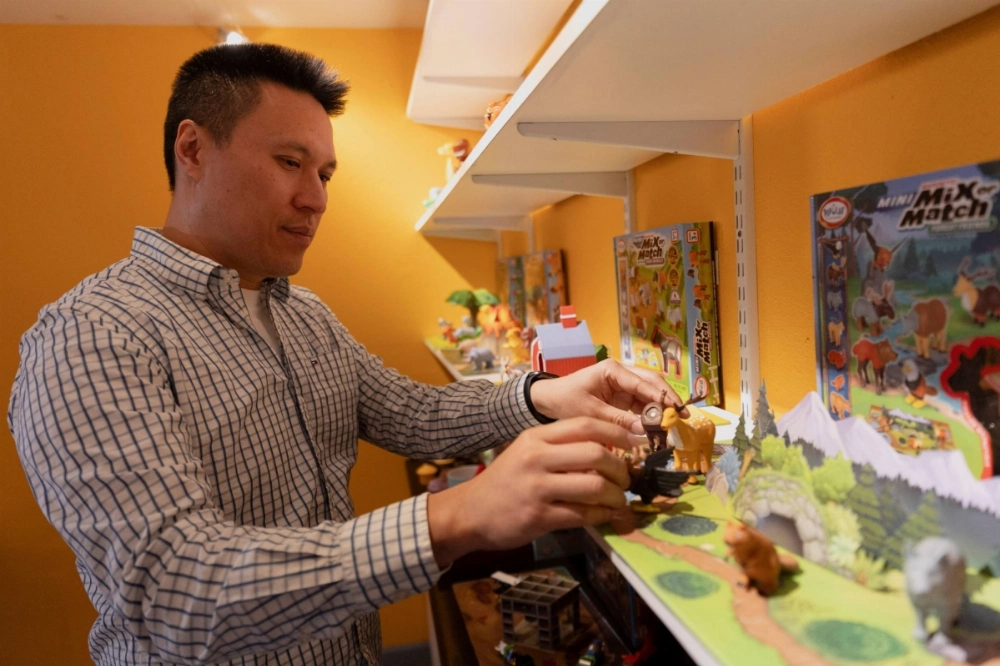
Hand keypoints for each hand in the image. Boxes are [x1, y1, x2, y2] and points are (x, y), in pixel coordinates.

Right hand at [427, 417, 634, 565]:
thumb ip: (560, 447)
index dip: (616, 432)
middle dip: (620, 468)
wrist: (470, 512)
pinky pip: (584, 515)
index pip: (585, 425)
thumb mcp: (526, 451)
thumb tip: (608, 449)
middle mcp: (537, 458)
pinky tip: (606, 515)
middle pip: (595, 453)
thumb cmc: (506, 480)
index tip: (633, 442)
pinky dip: (603, 515)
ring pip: (594, 486)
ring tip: (619, 500)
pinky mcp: (539, 517)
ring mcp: (537, 488)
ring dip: (615, 495)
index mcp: (536, 437)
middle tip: (626, 478)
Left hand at [529, 359, 687, 434]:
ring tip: (674, 425)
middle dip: (668, 399)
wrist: (548, 401)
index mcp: (613, 370)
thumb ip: (617, 420)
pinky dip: (650, 416)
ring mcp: (623, 386)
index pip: (643, 382)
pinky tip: (659, 429)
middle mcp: (622, 374)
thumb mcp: (590, 412)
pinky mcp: (622, 398)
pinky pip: (641, 405)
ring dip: (661, 409)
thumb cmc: (566, 400)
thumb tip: (644, 430)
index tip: (677, 410)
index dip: (662, 397)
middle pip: (652, 384)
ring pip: (649, 395)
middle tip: (683, 417)